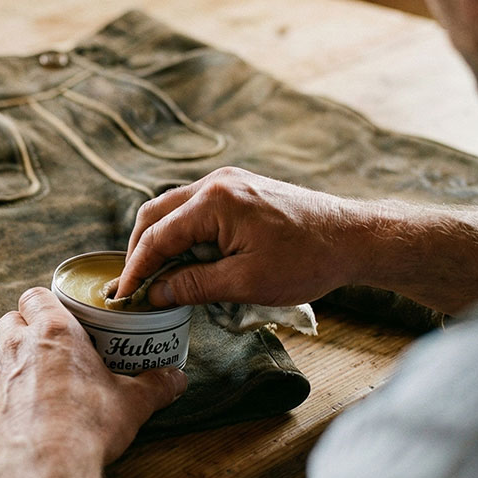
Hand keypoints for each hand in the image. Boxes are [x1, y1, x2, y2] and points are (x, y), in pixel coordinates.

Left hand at [0, 287, 186, 477]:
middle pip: (9, 319)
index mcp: (56, 332)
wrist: (43, 464)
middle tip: (34, 352)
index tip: (48, 319)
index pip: (37, 298)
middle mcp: (16, 341)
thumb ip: (155, 386)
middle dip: (19, 331)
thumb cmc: (88, 429)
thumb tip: (178, 378)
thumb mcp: (132, 405)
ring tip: (4, 366)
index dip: (40, 306)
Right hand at [117, 166, 362, 308]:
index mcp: (214, 201)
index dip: (136, 269)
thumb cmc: (307, 260)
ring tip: (158, 277)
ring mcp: (229, 182)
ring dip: (162, 241)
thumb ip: (194, 286)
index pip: (157, 236)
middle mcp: (216, 183)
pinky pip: (197, 209)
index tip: (122, 295)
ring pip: (176, 209)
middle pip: (157, 213)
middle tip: (134, 285)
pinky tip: (188, 260)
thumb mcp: (245, 283)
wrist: (354, 238)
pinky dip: (184, 234)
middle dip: (141, 250)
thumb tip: (156, 294)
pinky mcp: (241, 190)